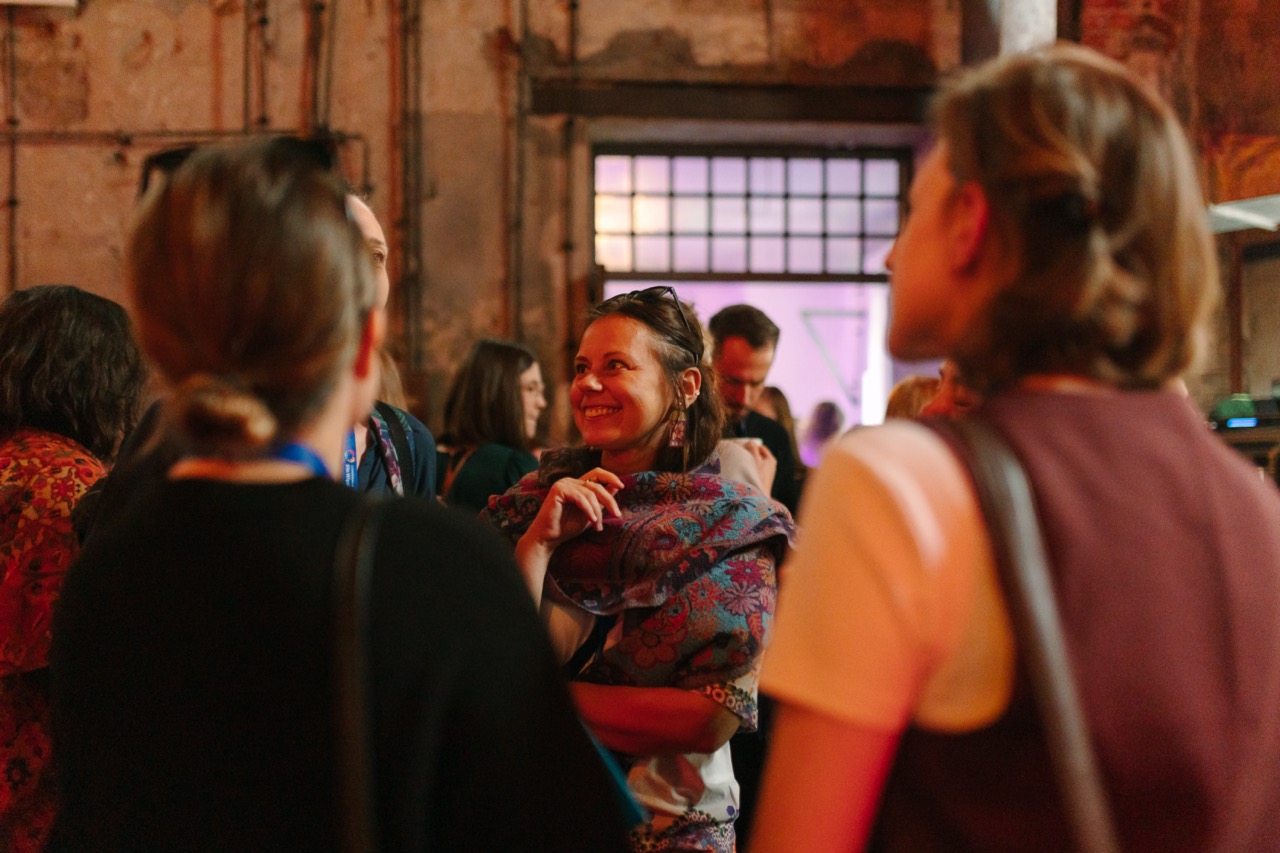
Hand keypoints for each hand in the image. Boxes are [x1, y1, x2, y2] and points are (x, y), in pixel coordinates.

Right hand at [516, 468, 623, 604]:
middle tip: (616, 515)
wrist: (549, 539)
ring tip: (598, 526)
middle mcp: (570, 481)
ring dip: (597, 511)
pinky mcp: (558, 490)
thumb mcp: (590, 513)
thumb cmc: (567, 527)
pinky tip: (592, 521)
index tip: (622, 486)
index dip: (611, 477)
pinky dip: (588, 510)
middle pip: (597, 484)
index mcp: (577, 484)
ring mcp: (563, 484)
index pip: (597, 473)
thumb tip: (617, 488)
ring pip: (590, 493)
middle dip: (609, 500)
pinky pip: (580, 498)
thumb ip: (600, 501)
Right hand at [744, 441, 777, 493]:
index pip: (760, 448)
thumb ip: (753, 448)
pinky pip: (756, 470)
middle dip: (750, 454)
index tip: (743, 447)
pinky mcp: (763, 480)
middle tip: (741, 454)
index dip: (752, 446)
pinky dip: (751, 469)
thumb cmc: (758, 477)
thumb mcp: (754, 459)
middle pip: (759, 455)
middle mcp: (771, 466)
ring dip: (749, 462)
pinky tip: (745, 472)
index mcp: (771, 460)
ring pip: (757, 463)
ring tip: (742, 463)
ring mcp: (768, 474)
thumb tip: (750, 441)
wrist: (760, 495)